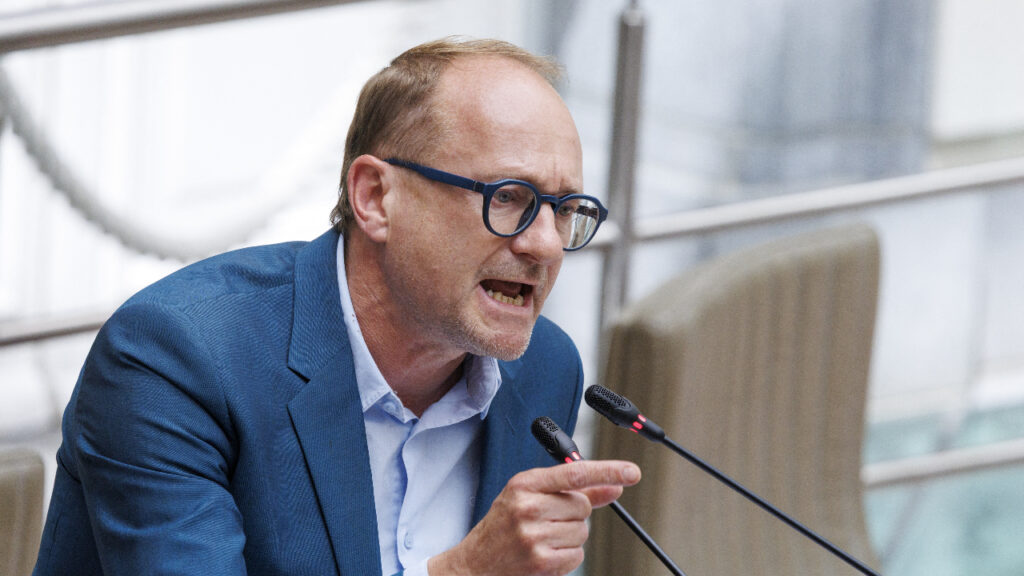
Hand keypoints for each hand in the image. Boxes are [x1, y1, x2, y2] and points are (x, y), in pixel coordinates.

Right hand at [428, 460, 640, 575]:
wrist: (474, 564)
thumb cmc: (503, 527)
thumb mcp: (529, 498)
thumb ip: (574, 490)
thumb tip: (614, 487)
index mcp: (524, 483)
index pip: (575, 472)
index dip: (608, 471)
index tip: (631, 472)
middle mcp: (527, 506)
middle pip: (583, 506)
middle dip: (574, 515)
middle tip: (549, 521)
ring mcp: (533, 535)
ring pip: (582, 532)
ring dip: (570, 537)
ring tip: (542, 539)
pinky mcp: (540, 562)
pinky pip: (576, 556)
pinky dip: (567, 557)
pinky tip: (545, 554)